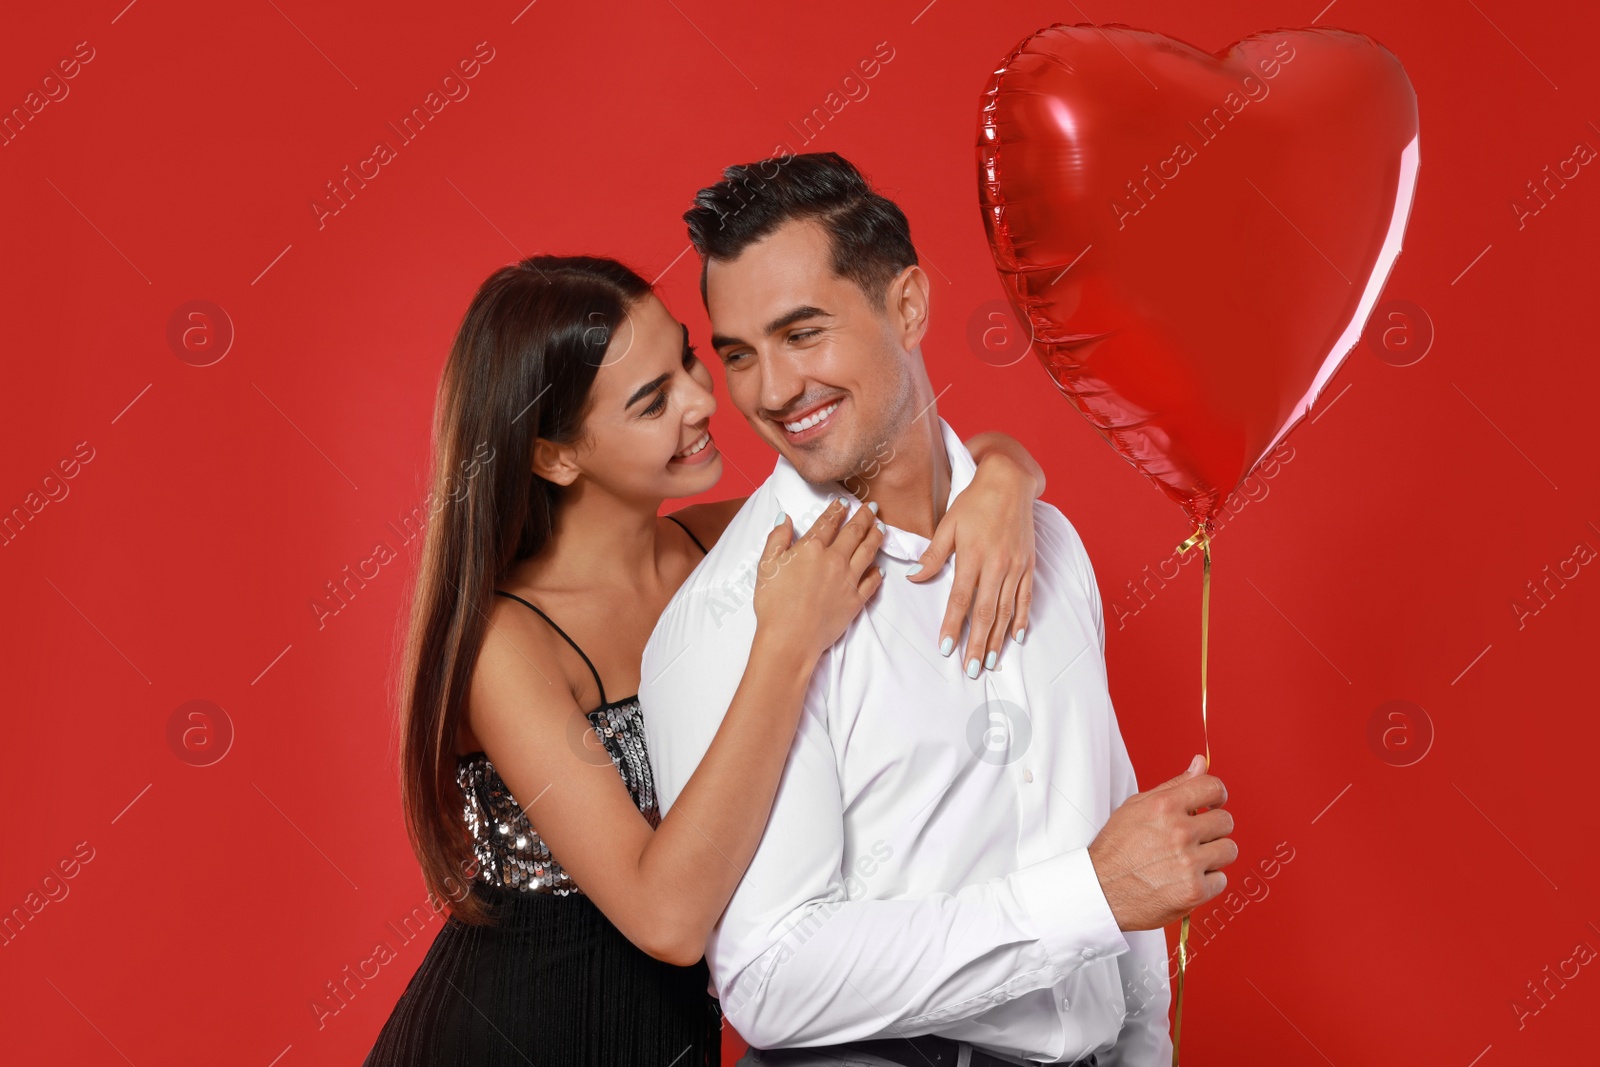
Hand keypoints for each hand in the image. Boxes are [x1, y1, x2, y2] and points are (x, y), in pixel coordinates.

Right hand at [753, 496, 885, 661]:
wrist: (790, 638)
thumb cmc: (773, 604)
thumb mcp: (766, 565)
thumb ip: (777, 538)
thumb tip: (786, 519)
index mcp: (812, 548)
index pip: (828, 522)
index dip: (837, 509)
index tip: (844, 502)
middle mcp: (835, 559)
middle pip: (854, 532)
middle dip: (864, 516)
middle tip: (871, 507)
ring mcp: (849, 579)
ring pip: (868, 551)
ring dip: (876, 536)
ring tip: (881, 527)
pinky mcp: (856, 600)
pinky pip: (872, 582)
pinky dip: (878, 573)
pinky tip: (880, 568)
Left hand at [908, 452, 1036, 676]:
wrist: (1010, 481)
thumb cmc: (975, 501)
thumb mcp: (949, 524)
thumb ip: (933, 554)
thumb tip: (912, 576)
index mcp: (973, 555)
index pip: (961, 599)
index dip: (952, 625)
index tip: (945, 648)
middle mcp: (997, 564)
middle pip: (985, 612)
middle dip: (978, 643)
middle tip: (971, 668)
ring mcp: (1016, 566)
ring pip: (1006, 610)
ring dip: (998, 638)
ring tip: (991, 662)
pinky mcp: (1028, 565)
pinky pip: (1026, 597)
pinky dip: (1021, 619)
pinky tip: (1016, 638)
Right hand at [1087, 755, 1236, 930]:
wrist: (1101, 891)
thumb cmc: (1116, 849)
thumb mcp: (1137, 807)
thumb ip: (1173, 785)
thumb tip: (1200, 763)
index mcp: (1164, 806)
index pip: (1213, 788)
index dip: (1216, 796)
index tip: (1212, 804)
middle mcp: (1179, 832)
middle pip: (1226, 821)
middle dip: (1212, 829)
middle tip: (1193, 838)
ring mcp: (1189, 862)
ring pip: (1228, 850)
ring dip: (1213, 855)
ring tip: (1189, 860)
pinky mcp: (1195, 890)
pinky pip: (1221, 880)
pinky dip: (1207, 882)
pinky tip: (1185, 879)